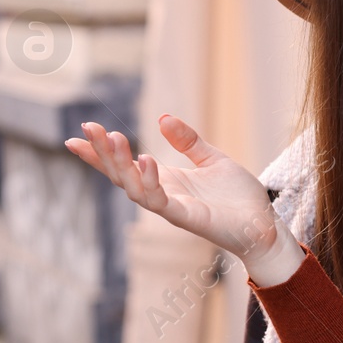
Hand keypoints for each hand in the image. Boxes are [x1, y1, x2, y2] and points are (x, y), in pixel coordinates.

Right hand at [63, 115, 303, 286]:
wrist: (264, 224)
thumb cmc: (238, 197)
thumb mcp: (212, 159)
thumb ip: (188, 141)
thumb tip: (162, 118)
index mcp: (166, 180)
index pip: (125, 165)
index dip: (100, 152)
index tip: (78, 133)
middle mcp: (163, 195)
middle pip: (121, 175)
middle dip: (102, 153)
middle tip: (88, 128)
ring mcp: (173, 208)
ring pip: (134, 188)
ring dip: (121, 164)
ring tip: (113, 138)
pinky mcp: (187, 218)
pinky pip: (160, 201)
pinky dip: (150, 181)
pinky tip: (146, 160)